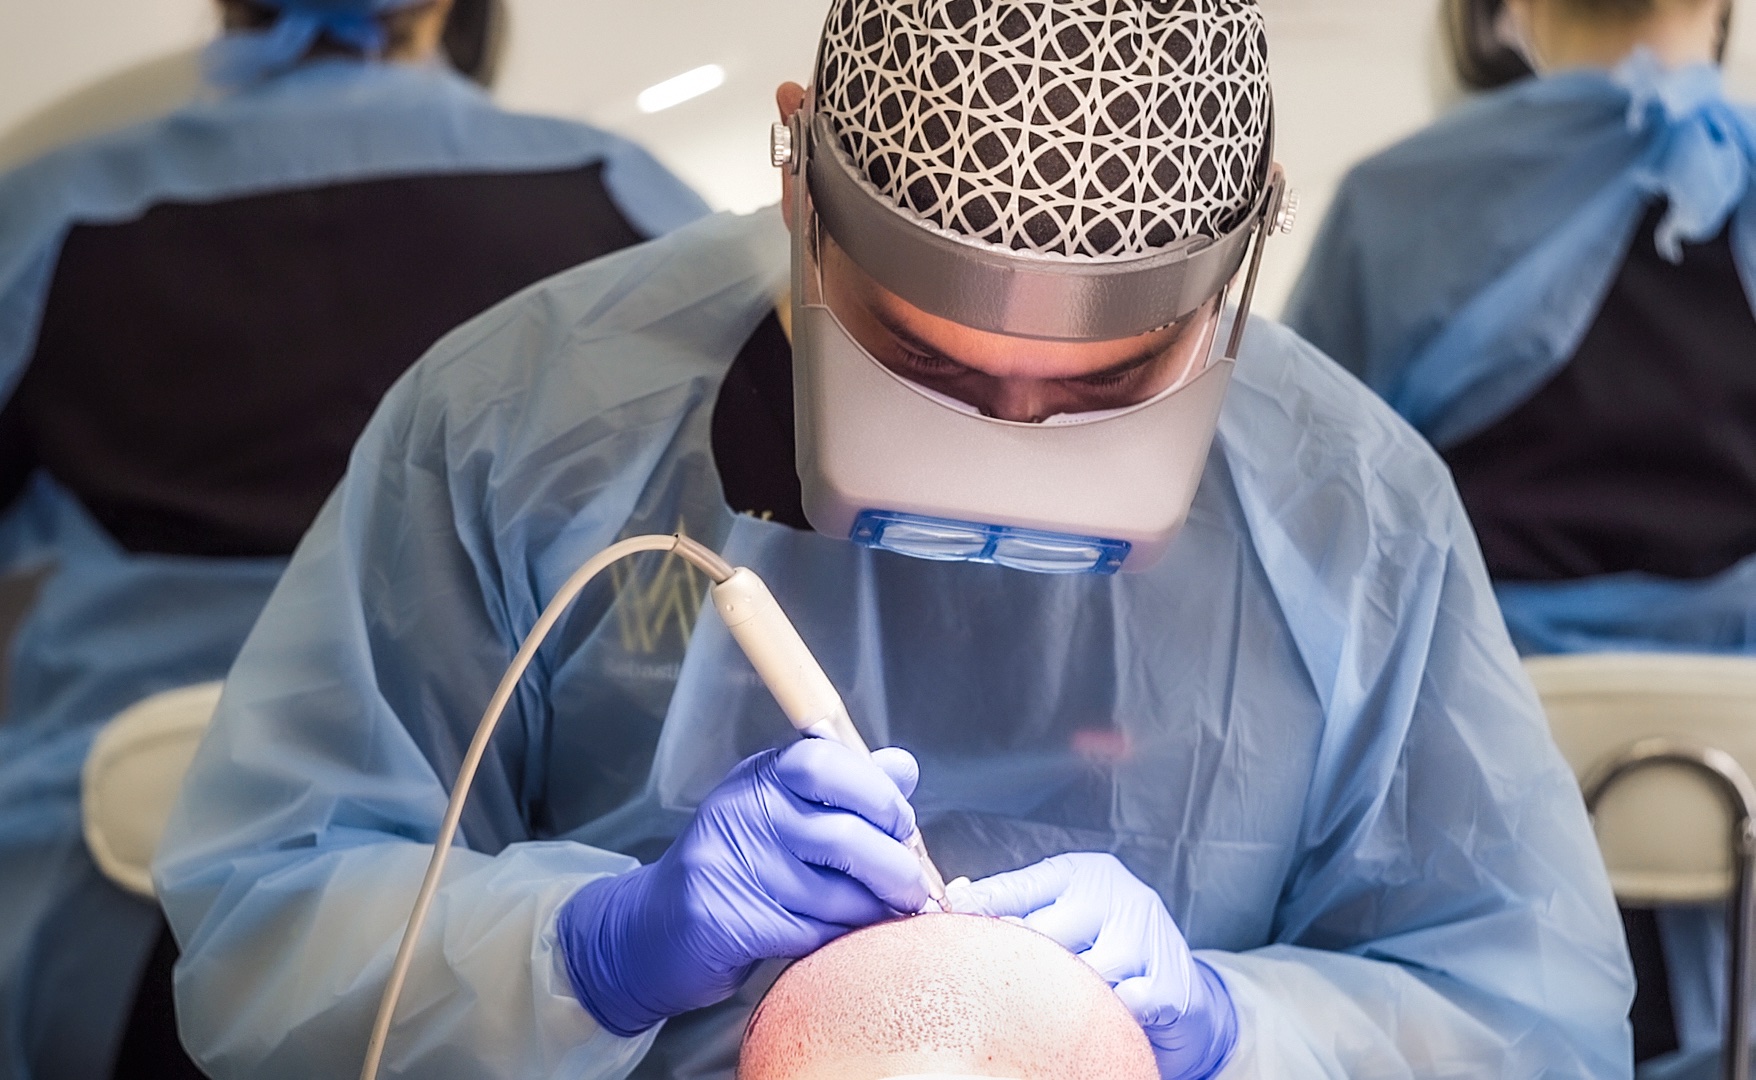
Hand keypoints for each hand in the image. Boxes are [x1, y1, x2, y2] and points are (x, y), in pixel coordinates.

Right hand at [558, 741, 928, 1035]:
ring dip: (872, 912)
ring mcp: (729, 864)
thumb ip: (849, 789)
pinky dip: (837, 939)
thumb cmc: (737, 867)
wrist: (651, 928)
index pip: (829, 762)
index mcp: (763, 775)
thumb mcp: (786, 813)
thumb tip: (903, 767)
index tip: (903, 827)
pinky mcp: (724, 918)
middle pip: (843, 837)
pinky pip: (810, 933)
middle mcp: (743, 810)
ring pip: (835, 894)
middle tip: (913, 888)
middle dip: (895, 869)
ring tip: (881, 915)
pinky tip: (837, 938)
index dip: (880, 797)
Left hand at [951, 853, 1237, 1079]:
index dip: (980, 914)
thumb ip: (1013, 905)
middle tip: (1004, 987)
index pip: (1017, 890)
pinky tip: (1103, 1020)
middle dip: (1021, 964)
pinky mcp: (1171, 984)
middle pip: (1044, 933)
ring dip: (1066, 997)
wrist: (1182, 994)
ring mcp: (1149, 936)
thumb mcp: (1063, 915)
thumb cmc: (1108, 951)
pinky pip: (1122, 1005)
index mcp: (1084, 874)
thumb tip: (955, 898)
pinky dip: (1107, 1017)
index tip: (946, 929)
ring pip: (1083, 971)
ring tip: (1058, 1008)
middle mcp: (1119, 895)